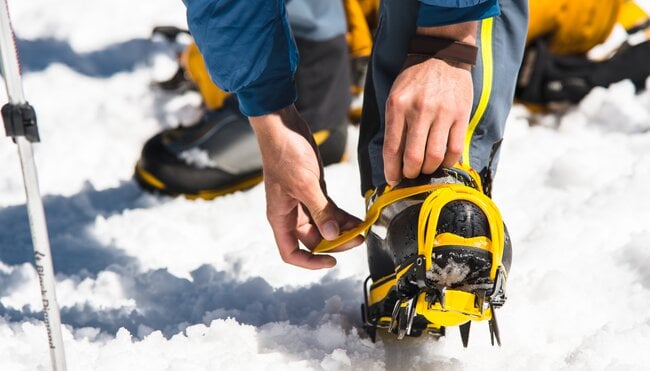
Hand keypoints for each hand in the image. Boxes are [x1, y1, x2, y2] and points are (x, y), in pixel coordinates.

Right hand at [249, 105, 363, 268]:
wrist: (283, 127)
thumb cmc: (285, 154)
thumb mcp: (305, 184)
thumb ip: (321, 211)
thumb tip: (333, 235)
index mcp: (280, 217)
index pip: (291, 252)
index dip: (310, 262)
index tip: (331, 262)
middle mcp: (290, 214)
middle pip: (313, 240)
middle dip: (335, 242)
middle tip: (357, 239)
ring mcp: (302, 203)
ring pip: (323, 226)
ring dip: (342, 230)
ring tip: (362, 229)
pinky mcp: (313, 191)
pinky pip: (329, 211)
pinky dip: (342, 216)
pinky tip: (357, 218)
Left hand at [383, 22, 476, 185]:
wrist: (442, 54)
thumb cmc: (415, 79)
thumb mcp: (396, 96)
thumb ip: (395, 125)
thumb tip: (394, 159)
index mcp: (398, 106)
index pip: (392, 148)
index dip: (391, 171)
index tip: (393, 180)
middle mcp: (419, 110)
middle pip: (414, 157)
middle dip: (410, 173)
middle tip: (411, 175)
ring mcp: (442, 113)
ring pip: (435, 156)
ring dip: (429, 169)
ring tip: (426, 168)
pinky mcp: (460, 115)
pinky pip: (455, 149)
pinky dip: (448, 162)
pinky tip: (443, 161)